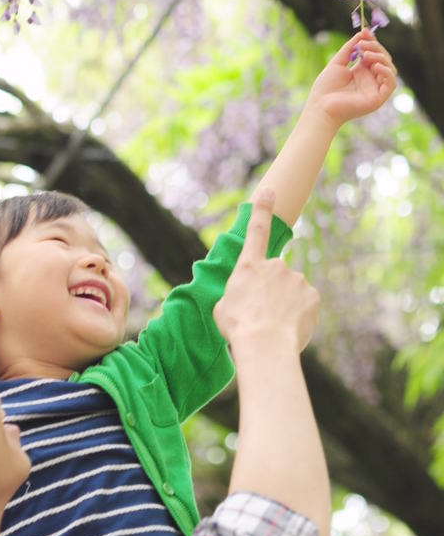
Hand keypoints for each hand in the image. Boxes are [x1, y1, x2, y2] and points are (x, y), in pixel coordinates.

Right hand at [213, 189, 318, 351]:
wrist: (265, 344)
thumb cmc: (238, 327)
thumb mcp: (223, 307)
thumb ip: (237, 294)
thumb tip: (245, 296)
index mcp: (249, 266)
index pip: (256, 231)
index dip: (262, 209)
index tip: (269, 191)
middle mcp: (275, 266)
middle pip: (275, 276)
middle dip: (271, 292)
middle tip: (261, 316)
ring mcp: (296, 279)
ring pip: (291, 291)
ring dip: (285, 305)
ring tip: (274, 327)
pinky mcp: (312, 295)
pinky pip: (305, 303)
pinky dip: (298, 315)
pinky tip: (289, 328)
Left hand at [305, 28, 396, 127]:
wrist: (321, 106)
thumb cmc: (325, 88)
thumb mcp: (337, 63)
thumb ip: (349, 48)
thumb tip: (361, 34)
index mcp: (362, 71)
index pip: (374, 53)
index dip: (372, 41)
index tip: (365, 31)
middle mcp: (370, 80)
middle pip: (384, 59)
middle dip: (376, 48)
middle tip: (363, 44)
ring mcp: (375, 89)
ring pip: (390, 69)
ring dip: (381, 58)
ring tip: (366, 55)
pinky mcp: (378, 99)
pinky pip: (391, 84)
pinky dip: (387, 72)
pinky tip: (375, 66)